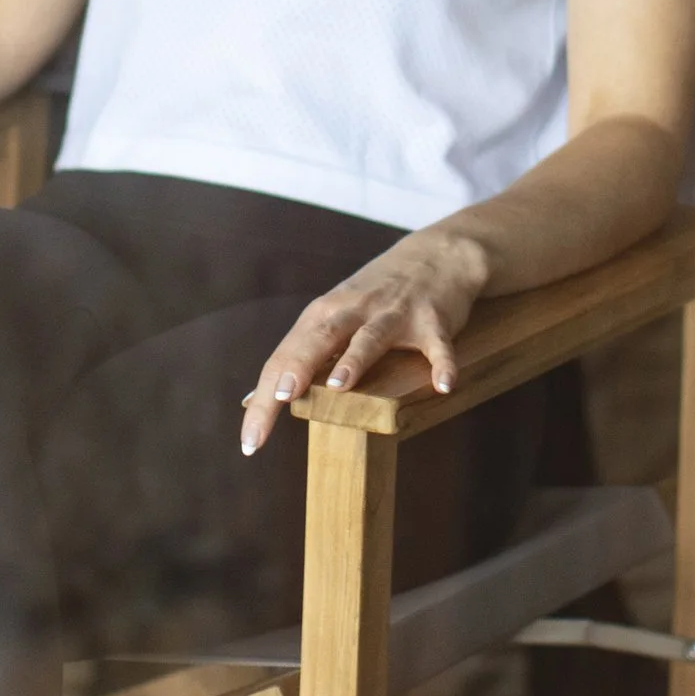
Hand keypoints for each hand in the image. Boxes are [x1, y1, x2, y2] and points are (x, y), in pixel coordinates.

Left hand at [240, 232, 488, 455]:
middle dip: (298, 368)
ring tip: (340, 386)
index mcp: (324, 315)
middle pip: (320, 340)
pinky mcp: (433, 319)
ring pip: (371, 336)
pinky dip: (441, 363)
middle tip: (279, 399)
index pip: (285, 358)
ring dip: (356, 359)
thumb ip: (298, 355)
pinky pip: (437, 345)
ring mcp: (394, 313)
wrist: (437, 253)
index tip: (250, 442)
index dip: (265, 398)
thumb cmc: (376, 296)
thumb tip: (253, 398)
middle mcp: (354, 310)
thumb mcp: (332, 316)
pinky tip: (444, 384)